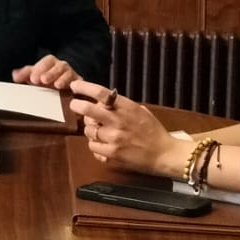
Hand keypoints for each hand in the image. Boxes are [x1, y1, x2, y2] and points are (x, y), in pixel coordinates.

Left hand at [12, 55, 77, 90]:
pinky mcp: (78, 83)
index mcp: (50, 63)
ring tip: (57, 85)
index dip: (40, 68)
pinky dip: (75, 85)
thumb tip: (15, 75)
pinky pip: (79, 82)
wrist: (62, 89)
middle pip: (59, 66)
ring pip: (69, 73)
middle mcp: (62, 66)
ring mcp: (72, 74)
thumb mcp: (34, 77)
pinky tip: (71, 90)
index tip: (33, 79)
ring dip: (62, 79)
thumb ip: (25, 74)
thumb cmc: (46, 81)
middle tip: (42, 81)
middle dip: (51, 73)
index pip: (47, 61)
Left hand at [67, 81, 184, 175]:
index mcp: (127, 107)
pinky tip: (103, 145)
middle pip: (88, 109)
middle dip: (77, 106)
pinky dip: (95, 145)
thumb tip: (102, 102)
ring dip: (90, 130)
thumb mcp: (140, 111)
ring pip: (88, 130)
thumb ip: (122, 106)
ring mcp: (114, 137)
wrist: (164, 154)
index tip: (75, 85)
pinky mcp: (112, 153)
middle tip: (75, 105)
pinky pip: (93, 146)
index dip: (85, 87)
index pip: (101, 92)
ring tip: (99, 132)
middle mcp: (118, 120)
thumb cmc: (153, 132)